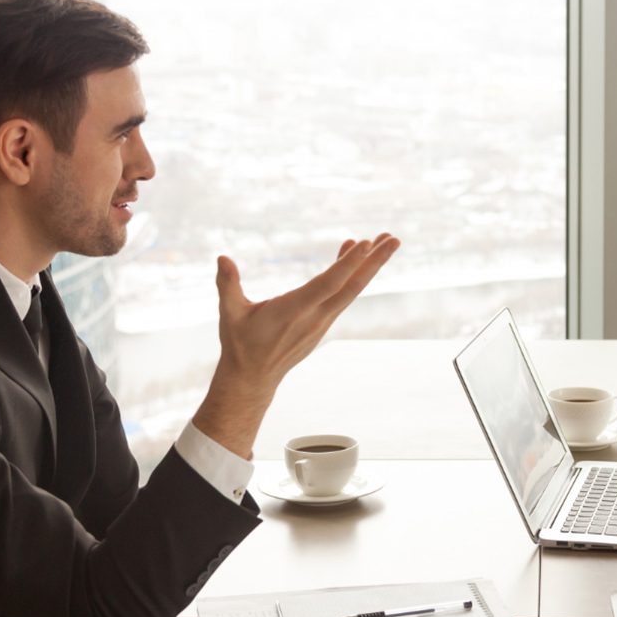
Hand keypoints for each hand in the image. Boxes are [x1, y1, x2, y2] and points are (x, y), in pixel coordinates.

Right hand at [192, 234, 399, 454]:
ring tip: (386, 241)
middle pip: (351, 286)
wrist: (253, 378)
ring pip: (351, 290)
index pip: (328, 285)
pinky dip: (350, 274)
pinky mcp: (322, 323)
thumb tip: (222, 258)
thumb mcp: (230, 314)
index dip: (347, 264)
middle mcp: (314, 316)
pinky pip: (342, 294)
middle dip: (374, 261)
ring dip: (369, 265)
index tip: (365, 243)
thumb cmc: (240, 344)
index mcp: (294, 311)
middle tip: (394, 238)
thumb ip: (228, 285)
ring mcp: (321, 321)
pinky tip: (353, 254)